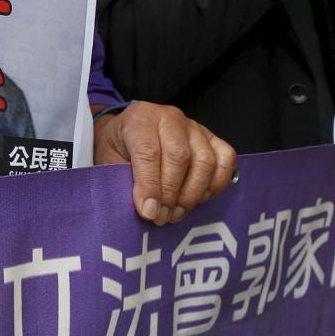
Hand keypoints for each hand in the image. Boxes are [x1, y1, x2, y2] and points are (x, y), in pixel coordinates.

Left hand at [94, 102, 236, 224]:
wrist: (130, 133)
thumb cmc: (119, 149)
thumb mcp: (109, 161)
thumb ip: (124, 181)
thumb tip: (148, 209)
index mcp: (139, 118)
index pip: (148, 151)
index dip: (150, 185)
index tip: (148, 212)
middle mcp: (169, 117)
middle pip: (179, 156)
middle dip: (170, 194)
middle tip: (161, 217)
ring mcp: (194, 126)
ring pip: (205, 161)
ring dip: (192, 194)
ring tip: (175, 213)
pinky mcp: (212, 138)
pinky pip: (225, 159)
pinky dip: (216, 184)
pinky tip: (198, 199)